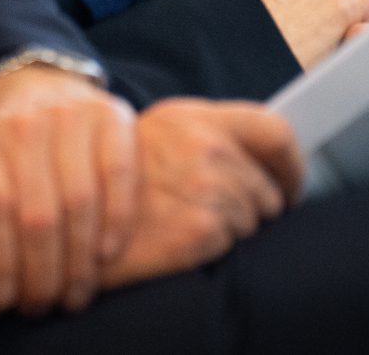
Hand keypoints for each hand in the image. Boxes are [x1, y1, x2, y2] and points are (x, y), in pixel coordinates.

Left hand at [0, 65, 136, 316]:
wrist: (37, 87)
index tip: (4, 301)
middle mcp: (22, 123)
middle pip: (37, 216)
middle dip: (42, 275)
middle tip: (44, 305)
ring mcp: (70, 114)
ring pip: (79, 202)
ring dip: (80, 261)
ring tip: (75, 293)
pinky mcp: (112, 114)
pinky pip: (118, 176)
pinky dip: (116, 222)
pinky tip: (105, 254)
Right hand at [100, 100, 305, 291]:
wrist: (75, 217)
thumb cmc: (124, 178)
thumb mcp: (165, 133)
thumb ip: (214, 135)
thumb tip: (267, 160)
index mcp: (200, 118)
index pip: (276, 134)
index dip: (293, 168)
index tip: (291, 188)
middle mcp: (206, 146)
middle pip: (269, 191)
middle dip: (254, 210)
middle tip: (217, 216)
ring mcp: (204, 187)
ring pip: (254, 222)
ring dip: (232, 231)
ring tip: (190, 225)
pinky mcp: (199, 229)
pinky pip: (233, 244)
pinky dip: (214, 249)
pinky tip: (183, 241)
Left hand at [241, 0, 368, 68]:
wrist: (232, 59)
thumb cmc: (279, 76)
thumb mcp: (326, 71)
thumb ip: (352, 46)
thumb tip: (363, 33)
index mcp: (341, 11)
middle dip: (323, 16)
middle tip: (305, 43)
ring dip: (297, 3)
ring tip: (278, 31)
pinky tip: (260, 15)